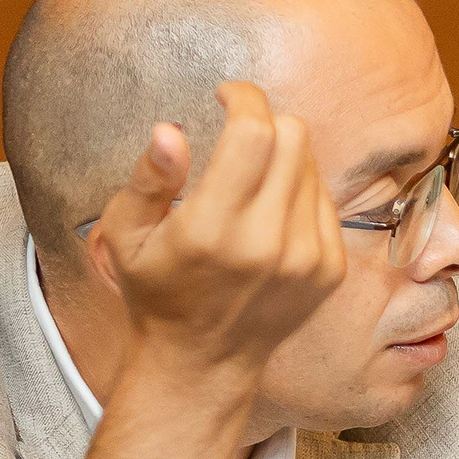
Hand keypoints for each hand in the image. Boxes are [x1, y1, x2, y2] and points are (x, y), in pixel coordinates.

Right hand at [91, 80, 348, 384]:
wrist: (204, 363)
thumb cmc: (158, 293)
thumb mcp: (127, 235)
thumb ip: (149, 179)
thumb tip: (170, 131)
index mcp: (213, 230)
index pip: (253, 133)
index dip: (243, 98)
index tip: (227, 95)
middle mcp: (268, 243)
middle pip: (293, 136)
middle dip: (264, 120)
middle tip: (238, 134)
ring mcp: (308, 258)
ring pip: (312, 163)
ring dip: (282, 154)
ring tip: (249, 180)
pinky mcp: (331, 269)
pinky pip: (325, 198)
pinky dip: (300, 189)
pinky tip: (270, 211)